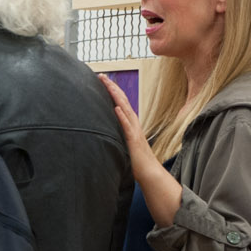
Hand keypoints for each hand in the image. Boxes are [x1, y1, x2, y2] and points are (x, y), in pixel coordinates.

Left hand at [102, 75, 182, 226]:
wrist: (150, 174)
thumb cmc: (137, 161)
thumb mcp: (124, 144)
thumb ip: (119, 135)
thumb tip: (107, 130)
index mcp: (131, 125)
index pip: (120, 103)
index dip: (112, 91)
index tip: (102, 80)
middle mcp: (134, 125)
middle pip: (122, 101)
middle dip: (112, 87)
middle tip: (100, 75)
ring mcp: (134, 132)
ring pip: (125, 109)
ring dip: (116, 96)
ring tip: (107, 84)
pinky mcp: (134, 141)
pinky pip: (128, 127)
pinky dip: (122, 116)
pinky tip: (115, 107)